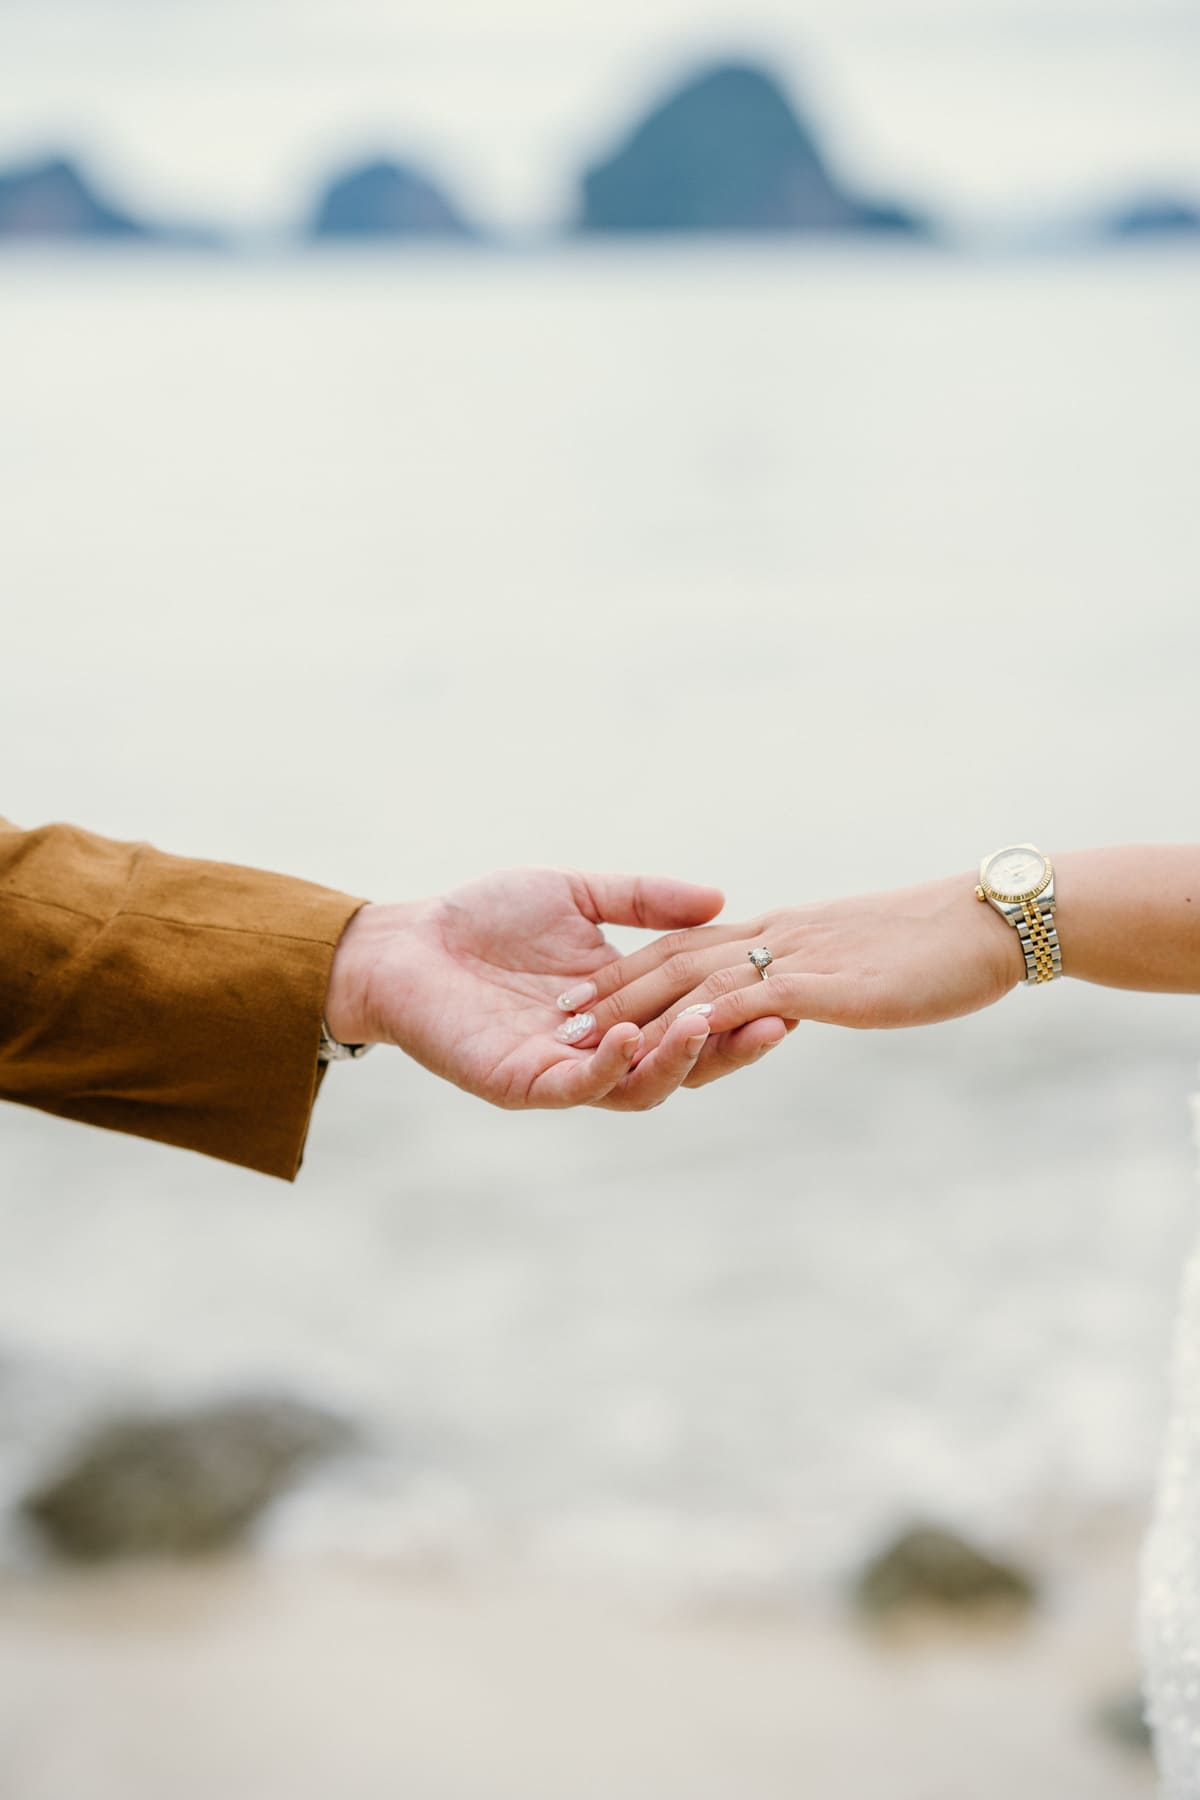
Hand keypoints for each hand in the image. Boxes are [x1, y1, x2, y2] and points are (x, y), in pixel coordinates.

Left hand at [323, 868, 787, 1110]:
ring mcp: (564, 1071)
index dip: (740, 1008)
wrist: (407, 942)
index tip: (785, 985)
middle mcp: (603, 1048)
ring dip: (677, 1059)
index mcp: (624, 1007)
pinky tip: (629, 1034)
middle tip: (775, 1021)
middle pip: (684, 1065)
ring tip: (704, 1024)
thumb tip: (722, 899)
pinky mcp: (522, 1083)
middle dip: (729, 1047)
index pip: (696, 1019)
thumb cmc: (485, 918)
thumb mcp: (577, 896)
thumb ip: (643, 899)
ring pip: (639, 1086)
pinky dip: (609, 1066)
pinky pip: (577, 1086)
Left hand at [556, 873, 1025, 1060]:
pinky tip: (666, 1032)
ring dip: (637, 1009)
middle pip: (674, 962)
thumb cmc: (936, 945)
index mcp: (781, 935)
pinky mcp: (824, 984)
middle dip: (613, 993)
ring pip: (699, 979)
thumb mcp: (857, 960)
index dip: (634, 973)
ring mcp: (797, 960)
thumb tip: (784, 999)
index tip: (587, 996)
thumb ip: (813, 973)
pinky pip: (752, 995)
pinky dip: (706, 1012)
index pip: (690, 950)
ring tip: (584, 1032)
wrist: (992, 922)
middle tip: (558, 1018)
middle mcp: (776, 941)